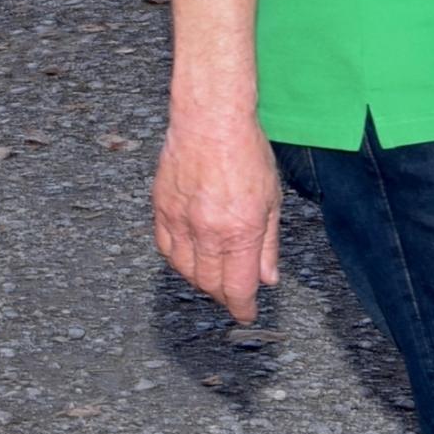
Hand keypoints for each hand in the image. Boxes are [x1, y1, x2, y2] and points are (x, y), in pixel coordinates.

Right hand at [152, 107, 283, 322]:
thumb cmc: (245, 151)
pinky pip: (166, 248)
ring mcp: (180, 222)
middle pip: (210, 284)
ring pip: (186, 270)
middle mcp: (207, 232)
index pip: (238, 287)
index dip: (242, 308)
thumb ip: (267, 244)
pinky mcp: (162, 209)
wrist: (210, 119)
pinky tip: (189, 257)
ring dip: (200, 281)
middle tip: (233, 295)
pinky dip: (178, 260)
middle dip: (223, 296)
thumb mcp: (271, 200)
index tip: (246, 314)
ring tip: (213, 277)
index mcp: (239, 232)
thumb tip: (268, 277)